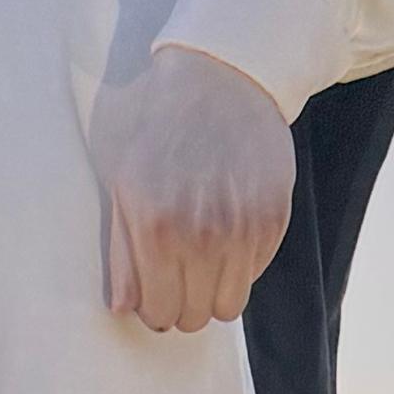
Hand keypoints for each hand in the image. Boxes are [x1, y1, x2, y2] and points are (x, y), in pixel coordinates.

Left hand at [94, 46, 295, 332]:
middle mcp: (201, 234)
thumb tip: (123, 307)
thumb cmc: (156, 124)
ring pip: (230, 306)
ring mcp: (242, 229)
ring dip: (214, 290)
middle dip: (184, 303)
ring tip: (203, 256)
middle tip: (178, 274)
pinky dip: (240, 263)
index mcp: (154, 227)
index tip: (155, 288)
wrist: (220, 75)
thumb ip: (120, 249)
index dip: (155, 307)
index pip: (159, 313)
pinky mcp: (273, 218)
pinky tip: (227, 226)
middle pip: (196, 317)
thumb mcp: (120, 179)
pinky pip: (255, 273)